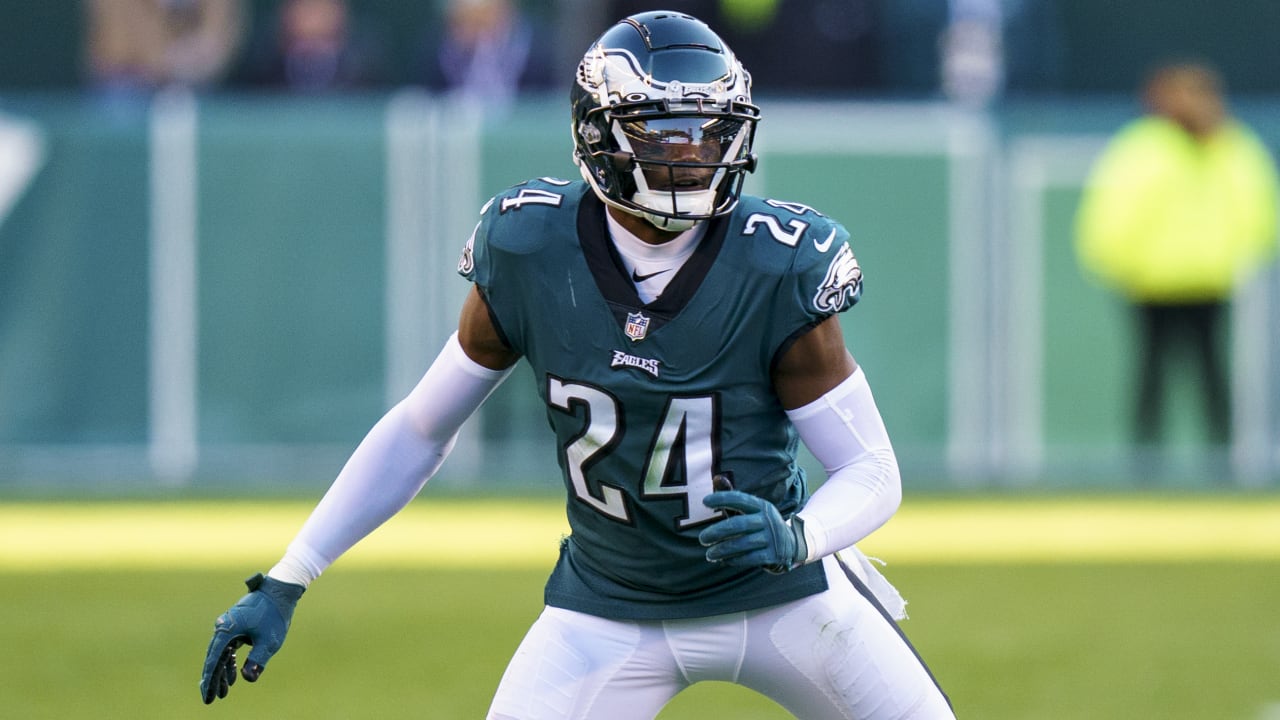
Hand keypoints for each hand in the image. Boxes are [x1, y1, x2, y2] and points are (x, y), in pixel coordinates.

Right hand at [199, 573, 304, 703]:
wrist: (279, 592)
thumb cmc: (274, 615)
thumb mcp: (269, 641)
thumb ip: (257, 660)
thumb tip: (248, 678)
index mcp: (228, 629)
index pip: (215, 658)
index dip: (210, 678)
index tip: (207, 693)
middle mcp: (224, 627)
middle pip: (214, 658)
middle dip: (212, 679)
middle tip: (210, 698)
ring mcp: (229, 627)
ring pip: (220, 654)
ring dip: (221, 673)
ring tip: (223, 693)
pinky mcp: (235, 628)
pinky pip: (228, 648)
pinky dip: (229, 662)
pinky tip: (233, 677)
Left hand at [699, 490, 807, 573]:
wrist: (792, 544)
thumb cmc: (761, 525)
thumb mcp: (751, 510)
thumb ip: (732, 498)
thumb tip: (716, 478)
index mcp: (761, 506)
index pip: (740, 499)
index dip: (723, 498)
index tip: (705, 501)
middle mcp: (767, 520)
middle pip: (739, 524)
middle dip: (717, 532)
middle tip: (702, 538)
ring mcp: (772, 538)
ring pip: (743, 543)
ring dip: (723, 550)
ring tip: (709, 554)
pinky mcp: (773, 554)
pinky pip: (751, 558)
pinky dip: (735, 560)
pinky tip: (724, 560)